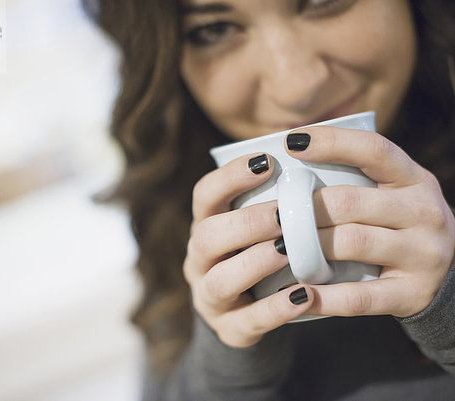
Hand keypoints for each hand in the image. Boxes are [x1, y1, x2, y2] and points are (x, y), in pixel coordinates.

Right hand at [184, 153, 314, 347]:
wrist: (249, 316)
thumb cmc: (262, 258)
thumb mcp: (258, 230)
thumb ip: (274, 203)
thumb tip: (320, 158)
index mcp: (207, 227)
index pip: (204, 195)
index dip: (230, 176)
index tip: (267, 160)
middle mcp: (200, 260)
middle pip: (206, 236)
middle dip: (246, 223)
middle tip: (282, 213)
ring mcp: (210, 297)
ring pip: (220, 280)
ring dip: (256, 262)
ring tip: (290, 251)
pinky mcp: (229, 330)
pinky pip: (248, 321)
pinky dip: (276, 308)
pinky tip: (304, 295)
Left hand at [285, 126, 454, 317]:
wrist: (447, 279)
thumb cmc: (397, 226)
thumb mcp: (390, 195)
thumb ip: (353, 180)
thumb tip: (288, 162)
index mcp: (414, 179)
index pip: (373, 150)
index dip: (332, 142)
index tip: (291, 141)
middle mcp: (424, 212)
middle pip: (350, 201)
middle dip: (305, 208)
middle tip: (273, 215)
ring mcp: (423, 254)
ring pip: (353, 243)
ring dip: (308, 247)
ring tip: (277, 248)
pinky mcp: (412, 293)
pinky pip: (360, 296)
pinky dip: (324, 296)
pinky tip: (298, 293)